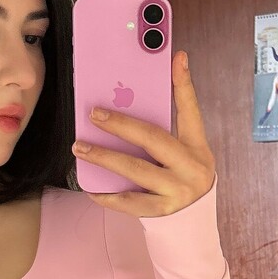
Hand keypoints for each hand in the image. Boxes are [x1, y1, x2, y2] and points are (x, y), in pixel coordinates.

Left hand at [72, 49, 216, 217]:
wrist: (193, 221)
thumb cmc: (180, 176)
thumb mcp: (181, 152)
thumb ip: (160, 131)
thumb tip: (126, 102)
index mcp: (197, 146)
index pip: (190, 110)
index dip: (183, 83)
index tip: (177, 57)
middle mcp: (191, 167)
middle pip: (153, 139)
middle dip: (121, 124)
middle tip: (94, 113)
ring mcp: (178, 190)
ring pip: (136, 170)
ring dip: (104, 157)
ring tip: (80, 147)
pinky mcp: (163, 211)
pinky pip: (130, 202)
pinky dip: (108, 195)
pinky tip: (90, 188)